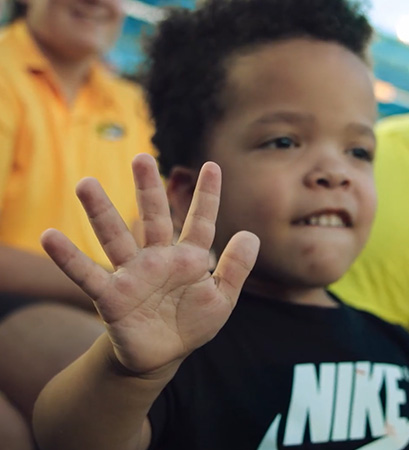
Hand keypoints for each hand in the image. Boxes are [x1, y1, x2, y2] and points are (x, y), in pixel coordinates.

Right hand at [41, 154, 258, 375]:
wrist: (163, 356)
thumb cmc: (192, 323)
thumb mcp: (222, 298)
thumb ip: (236, 268)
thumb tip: (250, 234)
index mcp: (189, 257)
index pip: (200, 221)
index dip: (207, 196)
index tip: (212, 166)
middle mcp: (159, 258)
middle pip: (153, 218)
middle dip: (148, 189)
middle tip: (141, 158)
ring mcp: (133, 274)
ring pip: (116, 237)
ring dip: (101, 212)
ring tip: (86, 184)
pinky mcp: (111, 295)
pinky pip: (87, 274)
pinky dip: (68, 258)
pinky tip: (50, 236)